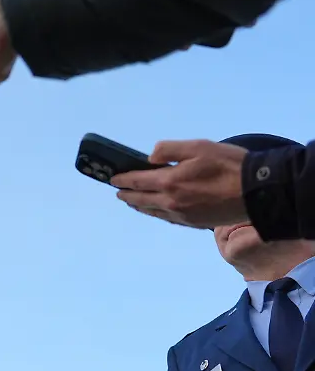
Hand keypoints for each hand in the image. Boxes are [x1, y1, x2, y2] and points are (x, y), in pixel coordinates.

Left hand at [110, 139, 249, 228]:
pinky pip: (167, 219)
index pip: (137, 181)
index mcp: (169, 182)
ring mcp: (182, 215)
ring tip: (133, 200)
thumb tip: (150, 157)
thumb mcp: (199, 147)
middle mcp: (171, 202)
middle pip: (141, 199)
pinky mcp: (193, 223)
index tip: (113, 178)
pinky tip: (156, 210)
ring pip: (152, 211)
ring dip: (140, 205)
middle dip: (127, 194)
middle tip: (119, 191)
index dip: (123, 179)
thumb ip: (170, 150)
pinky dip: (156, 213)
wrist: (257, 192)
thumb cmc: (230, 165)